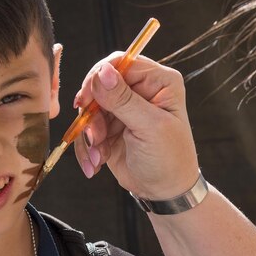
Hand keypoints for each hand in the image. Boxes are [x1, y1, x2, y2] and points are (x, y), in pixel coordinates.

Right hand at [73, 53, 199, 199]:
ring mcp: (123, 109)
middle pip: (99, 86)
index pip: (121, 63)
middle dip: (92, 115)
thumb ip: (123, 99)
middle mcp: (140, 90)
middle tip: (95, 137)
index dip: (98, 78)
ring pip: (89, 110)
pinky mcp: (109, 127)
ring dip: (90, 136)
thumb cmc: (169, 159)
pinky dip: (88, 147)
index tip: (86, 101)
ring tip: (99, 156)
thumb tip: (102, 71)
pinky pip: (87, 129)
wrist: (165, 192)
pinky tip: (96, 163)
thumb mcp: (149, 128)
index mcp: (159, 82)